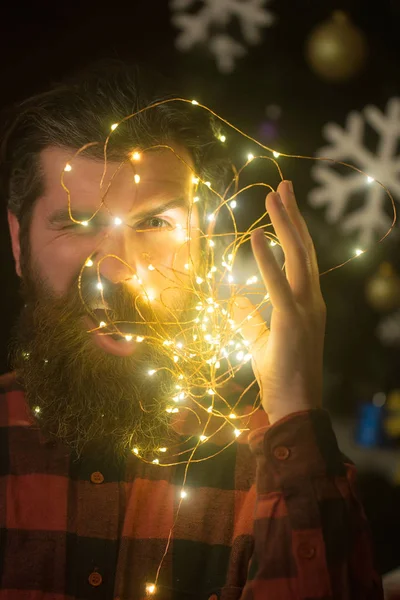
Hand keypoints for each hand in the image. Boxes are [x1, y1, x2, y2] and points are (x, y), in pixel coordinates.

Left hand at [234, 180, 325, 424]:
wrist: (295, 408)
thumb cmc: (279, 377)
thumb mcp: (260, 342)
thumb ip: (249, 319)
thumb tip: (234, 300)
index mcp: (305, 304)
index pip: (300, 259)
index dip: (291, 230)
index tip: (281, 206)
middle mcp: (311, 301)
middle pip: (303, 249)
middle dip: (292, 215)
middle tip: (283, 186)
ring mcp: (305, 310)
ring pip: (299, 257)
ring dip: (286, 224)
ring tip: (275, 195)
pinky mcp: (292, 321)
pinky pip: (279, 285)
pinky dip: (269, 259)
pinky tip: (259, 235)